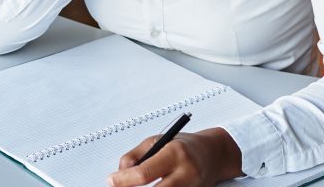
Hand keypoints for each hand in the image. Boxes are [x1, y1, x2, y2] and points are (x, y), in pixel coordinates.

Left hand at [106, 128, 244, 186]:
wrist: (214, 154)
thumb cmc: (183, 146)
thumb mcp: (157, 141)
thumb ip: (135, 156)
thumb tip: (119, 174)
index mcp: (175, 153)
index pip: (144, 173)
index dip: (123, 180)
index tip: (110, 180)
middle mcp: (186, 173)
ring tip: (134, 185)